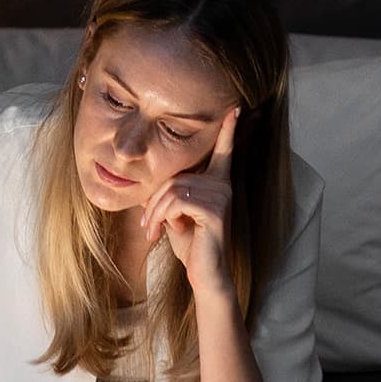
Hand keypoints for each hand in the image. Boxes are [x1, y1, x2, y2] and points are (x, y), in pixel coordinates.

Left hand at [140, 105, 239, 294]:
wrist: (204, 274)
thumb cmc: (191, 246)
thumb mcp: (174, 217)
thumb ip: (166, 198)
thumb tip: (146, 190)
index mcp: (217, 183)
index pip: (223, 152)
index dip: (228, 130)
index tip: (235, 108)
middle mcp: (222, 186)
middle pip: (175, 178)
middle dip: (153, 202)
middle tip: (145, 224)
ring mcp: (221, 196)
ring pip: (172, 191)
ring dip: (153, 213)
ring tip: (150, 231)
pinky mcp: (214, 210)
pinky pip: (176, 203)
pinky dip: (160, 218)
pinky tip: (161, 233)